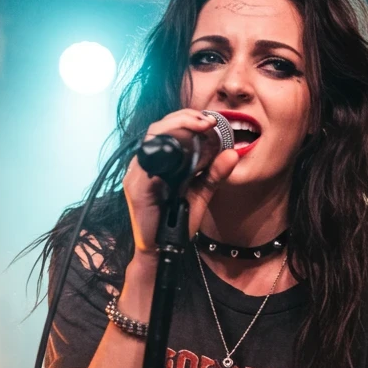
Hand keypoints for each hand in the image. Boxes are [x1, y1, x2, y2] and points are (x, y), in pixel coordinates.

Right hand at [123, 109, 239, 254]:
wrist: (162, 249)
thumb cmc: (176, 223)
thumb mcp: (200, 194)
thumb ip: (214, 174)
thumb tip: (232, 153)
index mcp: (158, 162)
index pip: (168, 129)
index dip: (187, 118)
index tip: (211, 120)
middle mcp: (144, 164)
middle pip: (158, 128)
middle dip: (184, 118)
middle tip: (207, 121)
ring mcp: (137, 174)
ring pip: (151, 138)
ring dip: (176, 127)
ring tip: (200, 126)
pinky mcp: (136, 187)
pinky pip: (146, 162)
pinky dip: (165, 151)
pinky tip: (183, 148)